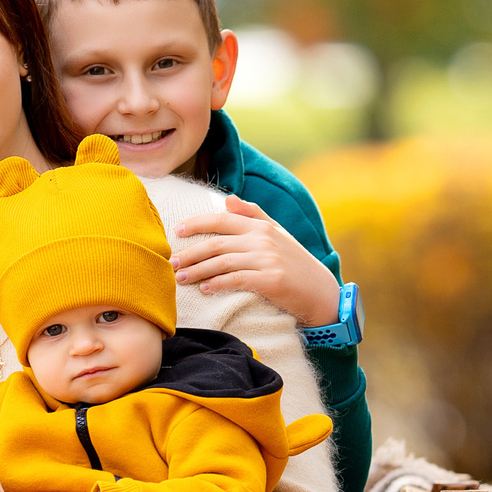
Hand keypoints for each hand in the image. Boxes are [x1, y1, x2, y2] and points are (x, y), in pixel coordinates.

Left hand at [169, 197, 341, 326]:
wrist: (321, 291)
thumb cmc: (295, 263)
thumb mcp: (278, 233)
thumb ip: (253, 215)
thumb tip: (228, 200)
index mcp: (260, 226)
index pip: (221, 220)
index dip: (196, 224)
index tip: (176, 231)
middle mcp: (262, 239)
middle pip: (216, 243)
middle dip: (190, 253)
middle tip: (170, 263)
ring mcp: (267, 259)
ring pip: (222, 262)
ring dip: (198, 271)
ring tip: (181, 279)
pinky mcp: (271, 280)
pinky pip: (236, 280)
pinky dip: (218, 284)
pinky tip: (204, 289)